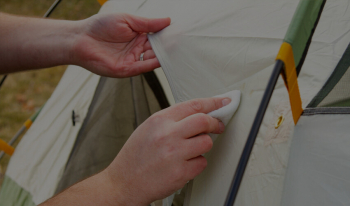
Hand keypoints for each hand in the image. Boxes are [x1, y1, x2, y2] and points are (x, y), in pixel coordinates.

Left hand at [73, 13, 170, 76]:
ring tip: (176, 50)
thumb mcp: (127, 20)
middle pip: (157, 49)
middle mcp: (137, 48)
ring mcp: (132, 59)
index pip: (157, 36)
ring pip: (153, 58)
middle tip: (182, 42)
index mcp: (138, 35)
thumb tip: (167, 20)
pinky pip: (144, 67)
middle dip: (168, 46)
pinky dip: (154, 64)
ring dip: (164, 55)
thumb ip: (148, 23)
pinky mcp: (127, 69)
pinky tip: (163, 59)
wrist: (81, 39)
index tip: (179, 32)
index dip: (167, 35)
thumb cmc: (100, 26)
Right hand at [104, 97, 230, 204]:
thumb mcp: (149, 128)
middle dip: (215, 123)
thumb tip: (198, 114)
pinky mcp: (180, 173)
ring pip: (206, 142)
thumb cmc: (135, 156)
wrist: (124, 182)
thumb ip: (172, 119)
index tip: (223, 102)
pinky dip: (197, 163)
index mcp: (160, 120)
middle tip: (218, 126)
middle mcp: (167, 134)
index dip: (213, 102)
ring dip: (203, 146)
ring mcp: (174, 154)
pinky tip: (184, 164)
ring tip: (190, 150)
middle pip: (204, 121)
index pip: (194, 105)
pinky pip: (201, 163)